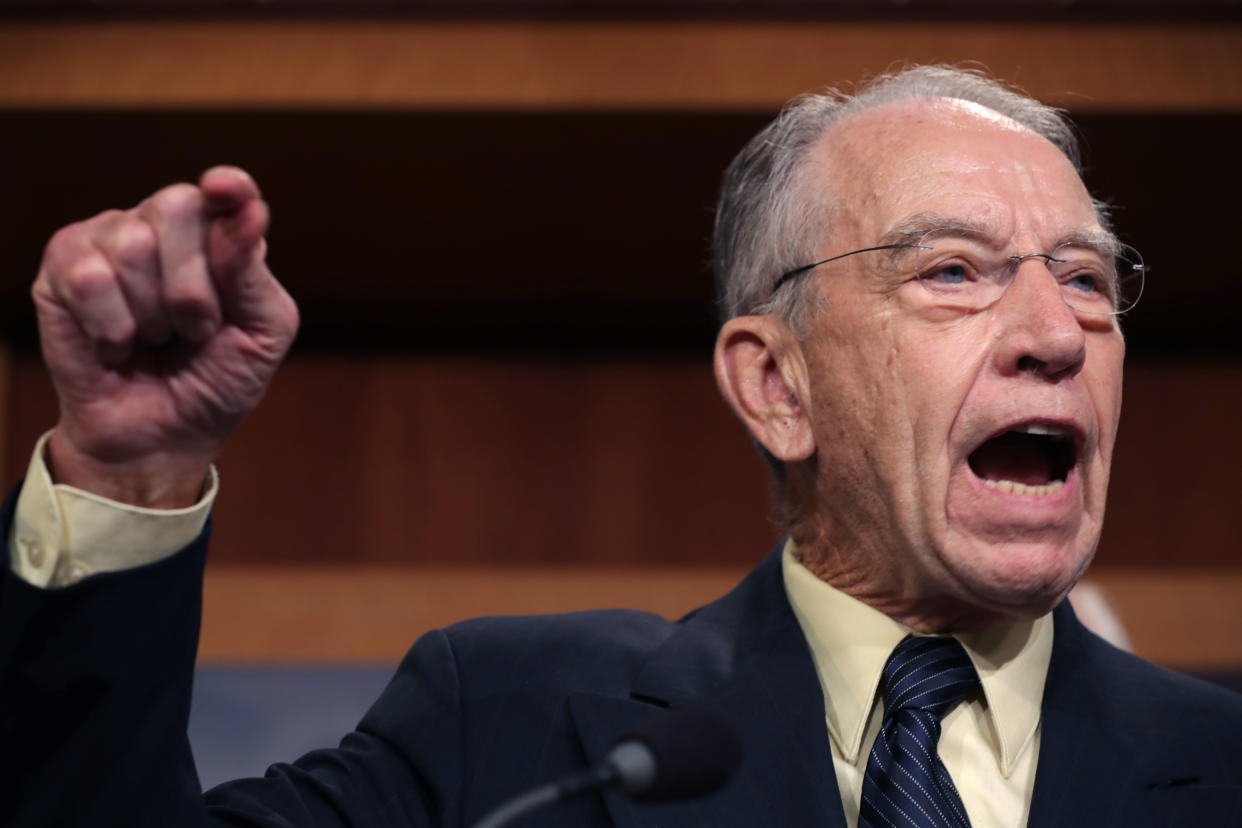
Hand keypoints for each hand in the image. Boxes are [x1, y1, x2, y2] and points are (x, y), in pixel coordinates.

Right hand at [32, 166, 298, 507]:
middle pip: (176, 207)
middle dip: (194, 286)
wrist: (162, 437)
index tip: (225, 187)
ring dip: (153, 314)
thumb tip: (249, 210)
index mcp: (218, 237)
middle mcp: (161, 227)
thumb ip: (252, 271)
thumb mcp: (261, 334)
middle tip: (195, 330)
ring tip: (155, 339)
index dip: (228, 187)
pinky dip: (113, 327)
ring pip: (132, 243)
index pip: (226, 192)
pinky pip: (88, 278)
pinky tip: (118, 345)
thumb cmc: (215, 382)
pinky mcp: (61, 269)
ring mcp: (107, 241)